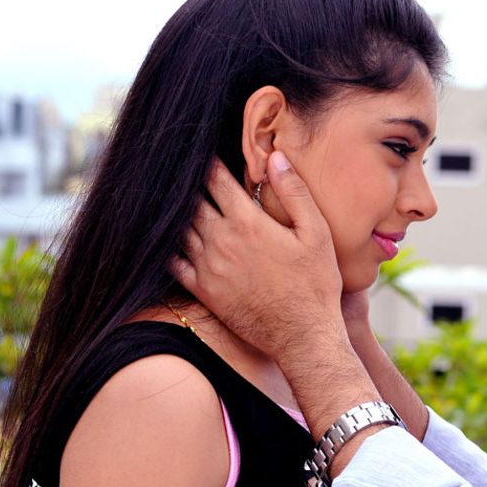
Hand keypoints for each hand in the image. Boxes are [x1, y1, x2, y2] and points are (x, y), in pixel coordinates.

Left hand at [171, 151, 344, 357]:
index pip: (217, 180)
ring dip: (179, 213)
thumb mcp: (316, 232)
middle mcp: (221, 241)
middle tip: (185, 172)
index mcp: (247, 222)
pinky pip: (174, 263)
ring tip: (177, 201)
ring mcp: (208, 267)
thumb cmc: (315, 282)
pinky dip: (170, 248)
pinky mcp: (203, 291)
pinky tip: (173, 241)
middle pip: (193, 202)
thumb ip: (294, 192)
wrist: (302, 335)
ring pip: (180, 230)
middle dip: (190, 185)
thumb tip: (276, 157)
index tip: (204, 152)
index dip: (209, 163)